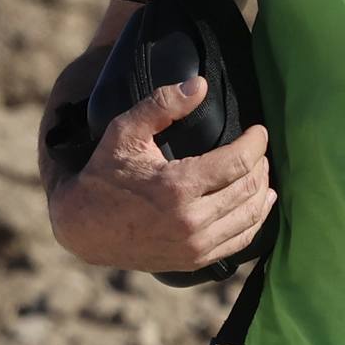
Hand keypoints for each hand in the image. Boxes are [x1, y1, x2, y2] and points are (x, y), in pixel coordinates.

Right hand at [47, 76, 273, 271]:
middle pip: (248, 187)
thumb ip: (162, 105)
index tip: (258, 131)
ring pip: (250, 216)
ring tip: (262, 170)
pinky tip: (260, 203)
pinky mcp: (195, 261)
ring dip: (262, 190)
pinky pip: (241, 241)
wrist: (83, 228)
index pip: (238, 161)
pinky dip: (256, 220)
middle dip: (260, 163)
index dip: (255, 142)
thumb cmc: (103, 176)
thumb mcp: (124, 132)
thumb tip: (200, 83)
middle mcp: (191, 221)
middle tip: (259, 148)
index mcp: (177, 186)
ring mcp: (195, 246)